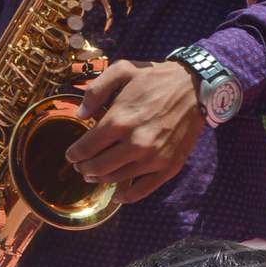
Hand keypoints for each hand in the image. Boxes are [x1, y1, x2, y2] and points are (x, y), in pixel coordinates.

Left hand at [66, 59, 205, 203]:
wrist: (194, 88)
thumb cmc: (155, 78)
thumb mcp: (122, 70)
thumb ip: (96, 91)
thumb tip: (80, 115)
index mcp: (119, 119)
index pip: (87, 147)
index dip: (75, 154)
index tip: (72, 155)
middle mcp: (134, 143)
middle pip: (98, 167)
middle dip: (84, 168)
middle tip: (81, 166)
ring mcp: (152, 158)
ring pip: (116, 179)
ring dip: (101, 179)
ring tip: (95, 175)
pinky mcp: (167, 167)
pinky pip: (142, 190)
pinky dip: (126, 196)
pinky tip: (117, 195)